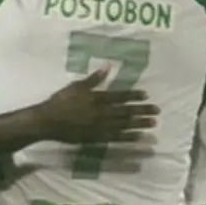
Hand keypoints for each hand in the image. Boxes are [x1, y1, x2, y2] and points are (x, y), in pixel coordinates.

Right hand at [35, 67, 157, 143]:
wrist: (48, 122)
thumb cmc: (60, 101)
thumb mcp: (76, 86)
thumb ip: (93, 79)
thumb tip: (108, 67)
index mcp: (96, 98)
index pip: (119, 96)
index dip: (134, 96)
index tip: (147, 95)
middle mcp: (101, 113)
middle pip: (125, 111)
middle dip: (142, 110)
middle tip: (157, 111)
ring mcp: (99, 127)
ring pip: (123, 125)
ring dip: (139, 124)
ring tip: (153, 123)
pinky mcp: (96, 138)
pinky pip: (115, 137)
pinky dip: (128, 137)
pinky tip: (139, 136)